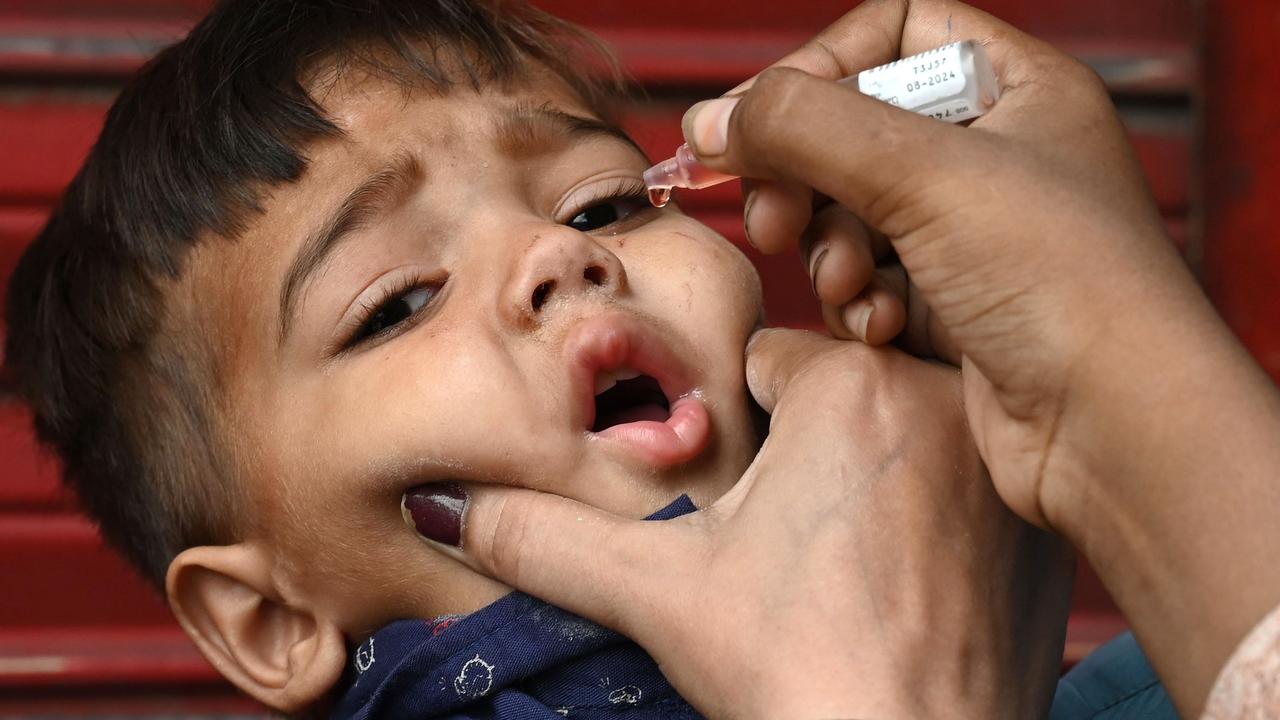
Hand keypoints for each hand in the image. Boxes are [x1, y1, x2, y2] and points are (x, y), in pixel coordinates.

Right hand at [411, 330, 1073, 718]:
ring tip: (850, 572)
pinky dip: (934, 518)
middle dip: (804, 453)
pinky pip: (964, 484)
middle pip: (835, 396)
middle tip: (798, 550)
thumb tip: (453, 506)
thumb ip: (545, 535)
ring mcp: (999, 463)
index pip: (766, 364)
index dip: (740, 435)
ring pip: (902, 435)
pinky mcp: (1038, 525)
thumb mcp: (657, 592)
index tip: (748, 505)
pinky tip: (909, 587)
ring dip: (869, 480)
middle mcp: (940, 397)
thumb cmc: (796, 670)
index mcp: (845, 385)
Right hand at [682, 0, 1279, 712]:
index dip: (821, 68)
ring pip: (854, 212)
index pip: (894, 33)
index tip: (761, 120)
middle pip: (857, 130)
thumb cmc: (1065, 283)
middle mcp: (998, 155)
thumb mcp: (924, 174)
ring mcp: (976, 234)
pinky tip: (879, 325)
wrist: (1115, 429)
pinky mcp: (955, 305)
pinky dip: (860, 300)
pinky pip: (872, 279)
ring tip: (849, 282)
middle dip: (806, 177)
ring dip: (830, 248)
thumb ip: (804, 128)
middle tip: (774, 217)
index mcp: (1018, 90)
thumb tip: (712, 117)